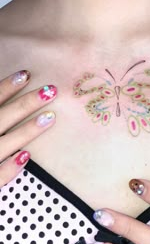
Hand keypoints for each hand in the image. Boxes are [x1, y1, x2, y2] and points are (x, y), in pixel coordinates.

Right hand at [0, 70, 56, 186]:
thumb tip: (2, 98)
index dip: (5, 87)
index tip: (26, 74)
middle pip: (0, 118)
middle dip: (26, 103)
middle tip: (51, 90)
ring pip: (3, 144)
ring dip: (26, 131)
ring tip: (50, 117)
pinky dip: (9, 168)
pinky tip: (27, 156)